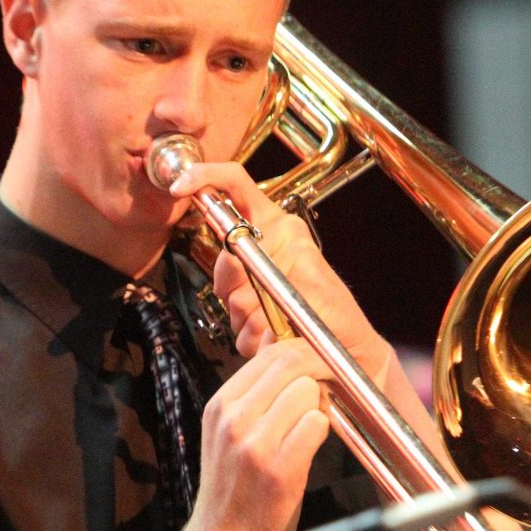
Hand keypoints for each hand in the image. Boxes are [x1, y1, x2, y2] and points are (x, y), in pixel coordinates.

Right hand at [161, 338, 330, 530]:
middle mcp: (233, 419)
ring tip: (305, 432)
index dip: (300, 356)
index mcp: (220, 405)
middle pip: (291, 365)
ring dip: (316, 408)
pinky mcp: (279, 469)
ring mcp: (255, 444)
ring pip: (307, 392)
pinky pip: (317, 424)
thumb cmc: (232, 489)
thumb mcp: (228, 434)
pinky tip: (307, 449)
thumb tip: (296, 364)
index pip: (269, 355)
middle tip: (320, 395)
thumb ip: (255, 399)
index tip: (313, 370)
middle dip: (314, 375)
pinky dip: (320, 433)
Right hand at [168, 161, 392, 382]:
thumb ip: (265, 261)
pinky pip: (234, 328)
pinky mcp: (248, 318)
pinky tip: (275, 337)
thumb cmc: (338, 310)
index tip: (182, 187)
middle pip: (221, 256)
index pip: (235, 186)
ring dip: (250, 316)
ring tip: (279, 323)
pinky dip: (254, 338)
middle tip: (259, 296)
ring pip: (226, 296)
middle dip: (235, 281)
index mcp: (276, 228)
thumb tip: (230, 255)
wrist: (347, 351)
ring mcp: (252, 287)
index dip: (206, 178)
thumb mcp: (310, 271)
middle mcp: (261, 252)